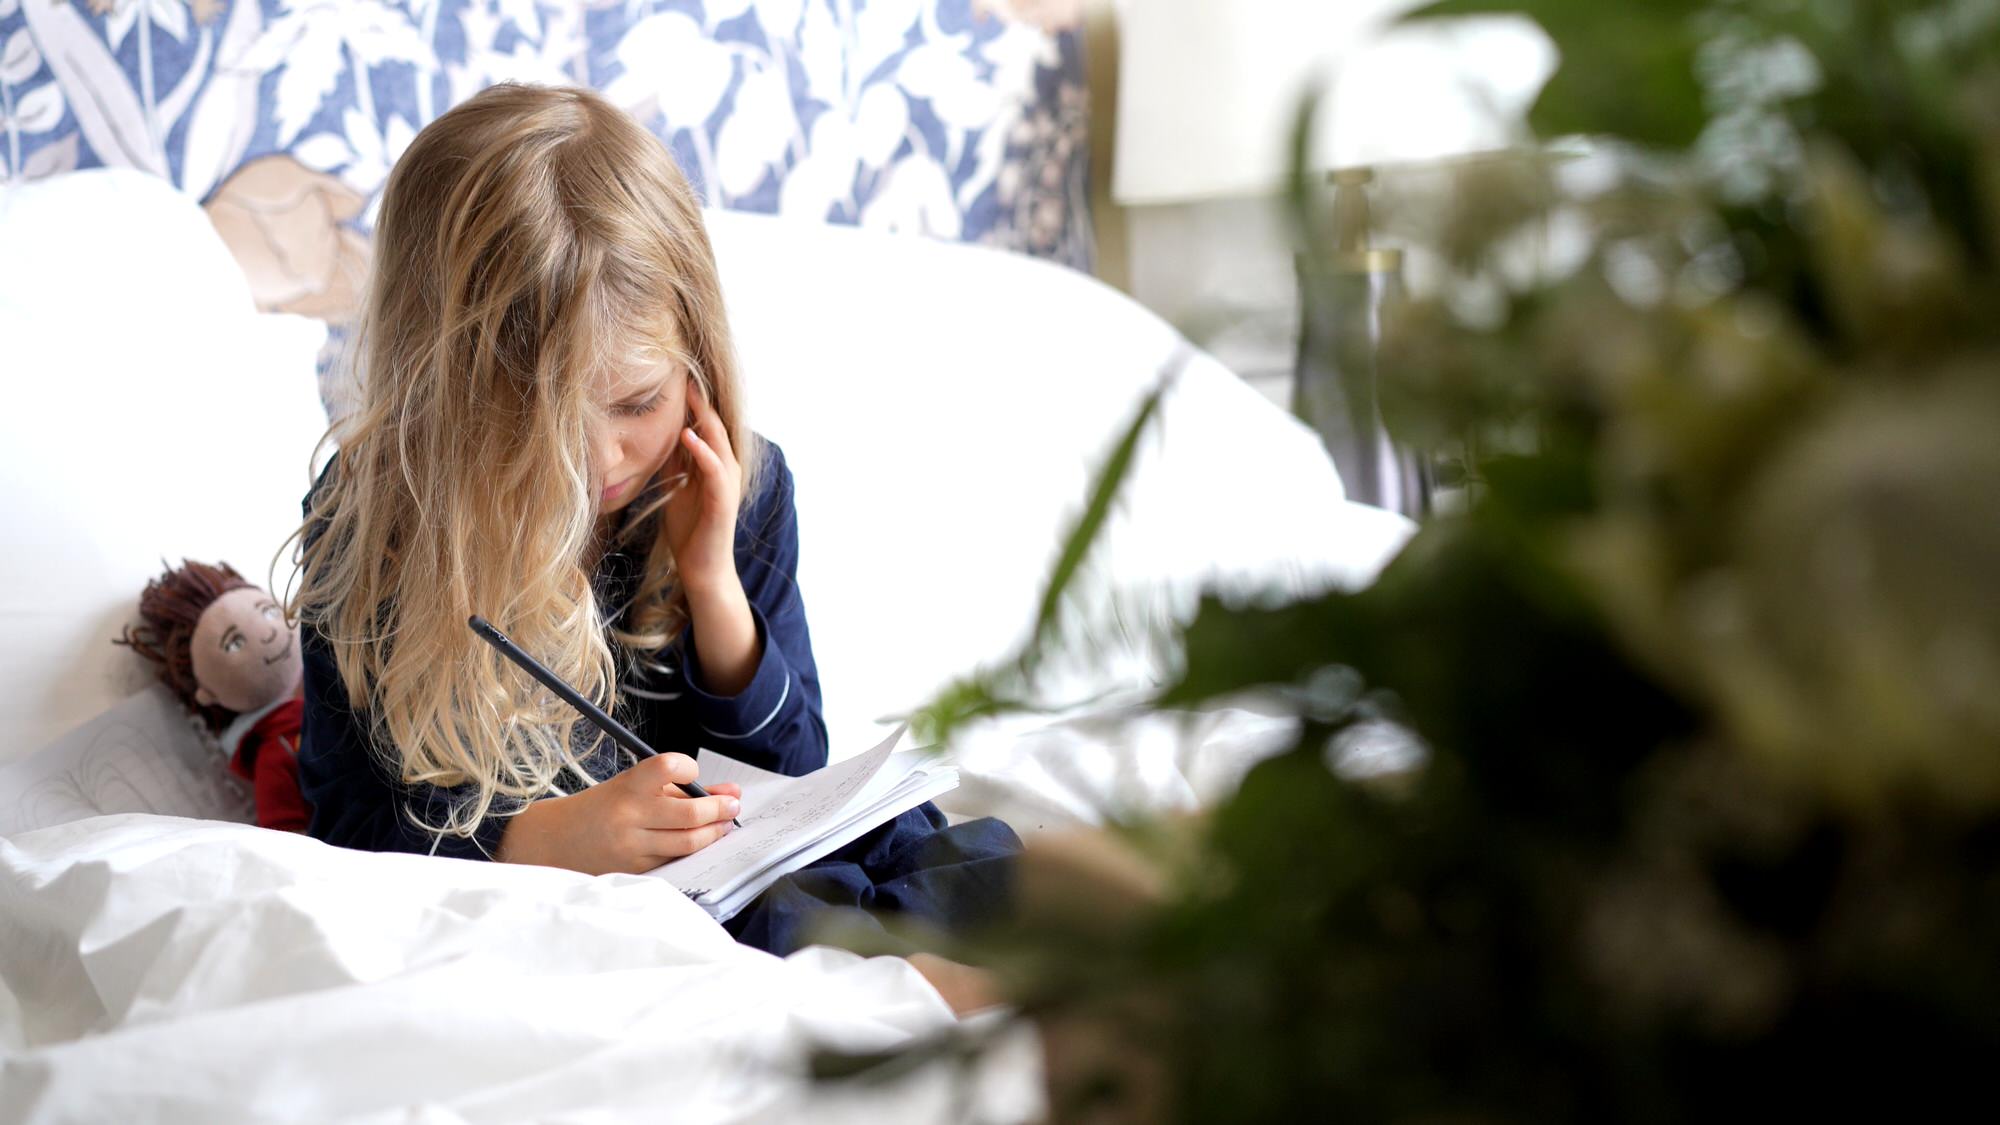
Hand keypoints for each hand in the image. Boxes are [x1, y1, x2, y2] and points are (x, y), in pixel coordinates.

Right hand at [494, 752, 742, 875]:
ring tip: (724, 824)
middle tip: (734, 805)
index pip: (667, 766)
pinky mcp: (635, 869)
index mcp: (628, 786)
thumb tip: (729, 792)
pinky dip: (693, 850)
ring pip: (688, 842)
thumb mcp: (633, 787)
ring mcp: (632, 846)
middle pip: (690, 813)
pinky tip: (701, 842)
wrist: (555, 840)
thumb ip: (679, 787)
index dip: (688, 768)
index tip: (694, 773)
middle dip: (720, 809)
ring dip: (714, 832)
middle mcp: (629, 815)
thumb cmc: (602, 807)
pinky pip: (675, 860)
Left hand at [663, 378, 741, 599]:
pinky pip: (715, 470)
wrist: (701, 568)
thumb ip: (674, 462)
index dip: (692, 403)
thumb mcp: (676, 487)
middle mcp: (726, 469)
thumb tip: (661, 435)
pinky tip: (688, 435)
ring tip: (690, 395)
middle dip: (700, 401)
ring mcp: (727, 484)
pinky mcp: (723, 501)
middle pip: (714, 427)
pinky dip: (703, 451)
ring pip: (718, 442)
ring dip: (704, 418)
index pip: (705, 426)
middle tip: (684, 374)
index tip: (675, 378)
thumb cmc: (690, 530)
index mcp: (714, 465)